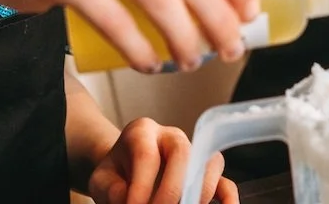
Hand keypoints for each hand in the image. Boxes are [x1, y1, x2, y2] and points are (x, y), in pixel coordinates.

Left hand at [88, 118, 235, 203]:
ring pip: (208, 164)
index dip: (141, 187)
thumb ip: (112, 189)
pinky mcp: (205, 173)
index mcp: (142, 132)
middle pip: (182, 153)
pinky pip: (224, 182)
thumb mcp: (101, 180)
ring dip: (197, 195)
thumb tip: (132, 200)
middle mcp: (171, 136)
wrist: (123, 170)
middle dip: (171, 191)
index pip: (147, 155)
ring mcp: (192, 152)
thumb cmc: (114, 174)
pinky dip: (227, 198)